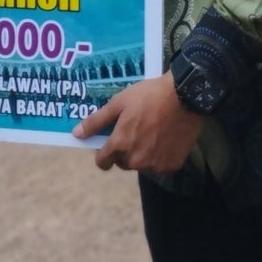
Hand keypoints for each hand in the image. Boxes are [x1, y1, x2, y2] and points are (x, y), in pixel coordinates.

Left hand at [73, 72, 203, 172]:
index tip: (108, 143)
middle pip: (122, 163)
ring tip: (150, 132)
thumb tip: (77, 134)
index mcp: (120, 145)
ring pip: (141, 164)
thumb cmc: (148, 97)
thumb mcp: (118, 103)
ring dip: (141, 154)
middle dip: (123, 151)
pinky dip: (159, 155)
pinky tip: (164, 138)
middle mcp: (136, 160)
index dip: (102, 154)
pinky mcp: (172, 165)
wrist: (184, 96)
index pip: (102, 162)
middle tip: (133, 130)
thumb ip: (96, 121)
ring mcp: (156, 165)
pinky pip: (159, 164)